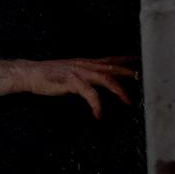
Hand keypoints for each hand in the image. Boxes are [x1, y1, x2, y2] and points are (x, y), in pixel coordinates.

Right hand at [20, 56, 138, 117]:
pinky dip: (96, 104)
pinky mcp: (71, 81)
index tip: (140, 64)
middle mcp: (85, 65)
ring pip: (105, 78)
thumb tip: (97, 81)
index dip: (126, 61)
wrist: (31, 73)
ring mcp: (79, 72)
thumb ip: (85, 75)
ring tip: (127, 100)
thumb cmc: (49, 75)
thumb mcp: (71, 72)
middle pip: (113, 67)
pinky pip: (89, 93)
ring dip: (118, 90)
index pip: (110, 60)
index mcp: (86, 63)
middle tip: (143, 80)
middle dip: (129, 74)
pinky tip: (98, 114)